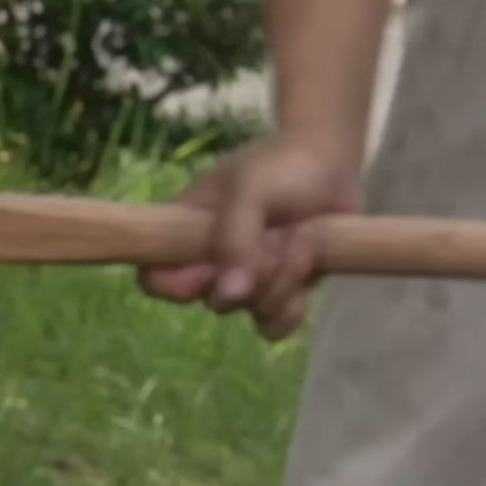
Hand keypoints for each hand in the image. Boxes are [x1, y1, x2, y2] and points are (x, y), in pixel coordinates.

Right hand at [139, 132, 360, 340]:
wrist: (332, 162)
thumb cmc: (281, 166)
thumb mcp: (250, 189)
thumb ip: (234, 238)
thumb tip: (229, 296)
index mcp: (187, 232)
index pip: (154, 276)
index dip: (173, 286)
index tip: (208, 269)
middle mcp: (214, 261)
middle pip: (214, 301)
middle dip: (254, 273)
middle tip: (277, 236)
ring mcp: (250, 279)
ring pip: (252, 313)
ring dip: (282, 282)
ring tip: (301, 239)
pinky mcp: (284, 291)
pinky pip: (277, 324)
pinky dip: (295, 303)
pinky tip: (309, 266)